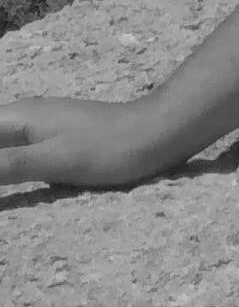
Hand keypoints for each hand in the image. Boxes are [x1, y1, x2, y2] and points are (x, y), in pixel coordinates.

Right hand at [0, 97, 178, 190]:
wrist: (155, 136)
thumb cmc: (106, 147)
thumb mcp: (50, 160)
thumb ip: (3, 167)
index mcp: (18, 116)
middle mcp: (25, 117)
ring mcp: (41, 129)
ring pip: (1, 146)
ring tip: (1, 190)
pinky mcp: (55, 143)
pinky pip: (16, 155)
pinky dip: (5, 169)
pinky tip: (7, 184)